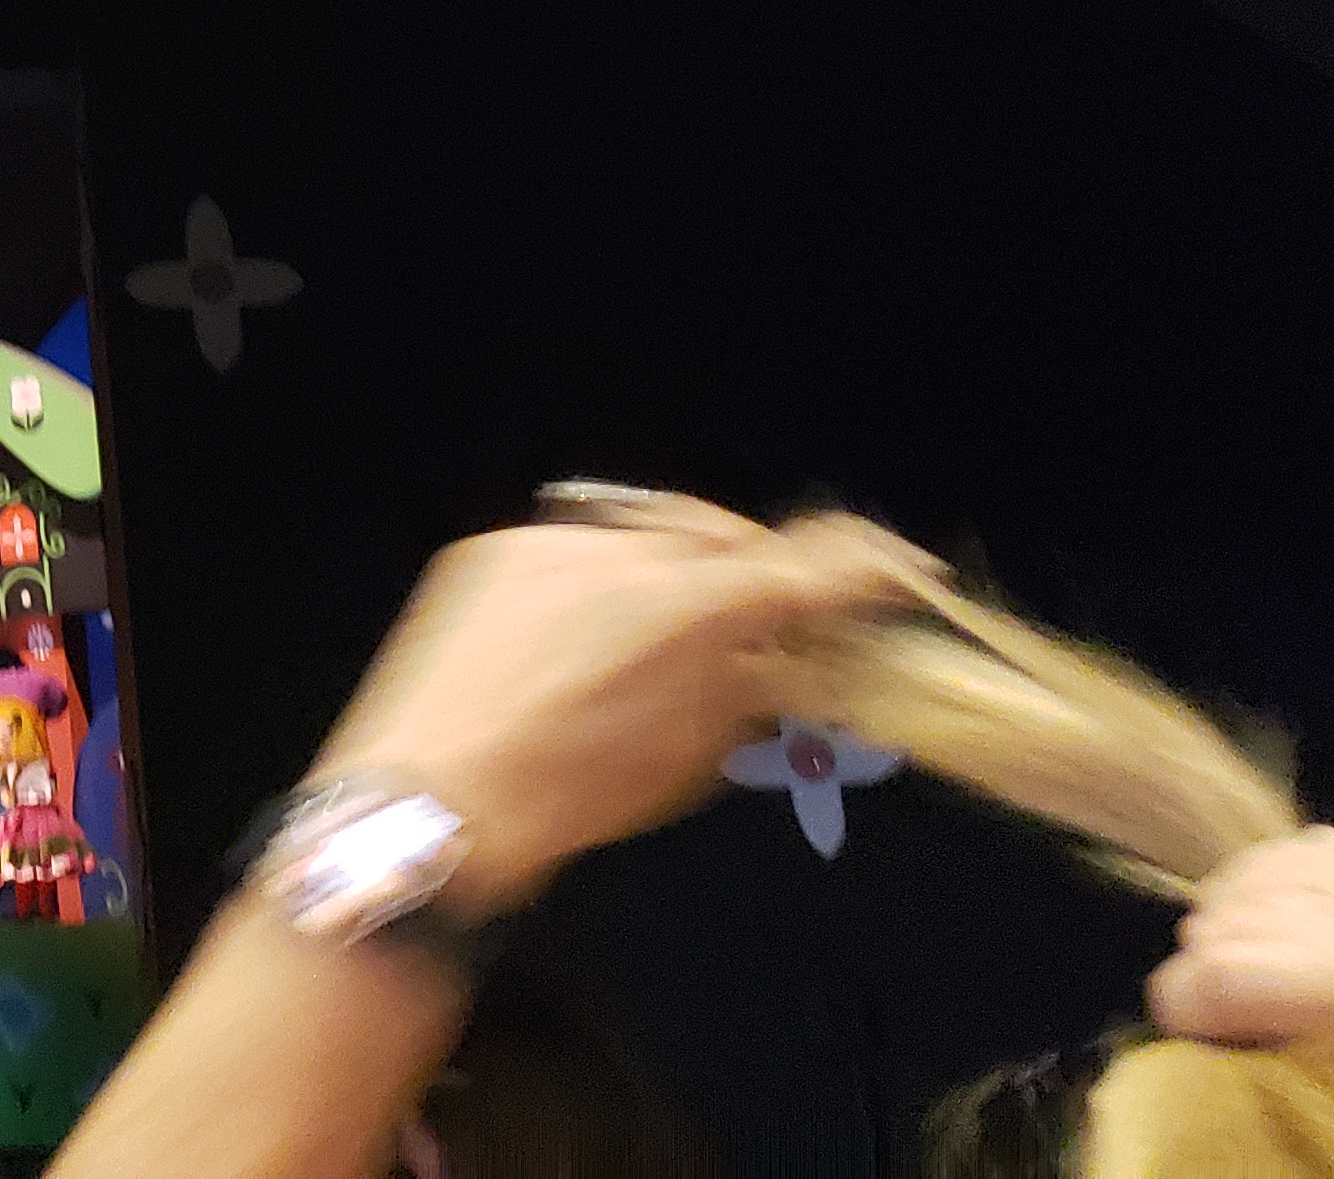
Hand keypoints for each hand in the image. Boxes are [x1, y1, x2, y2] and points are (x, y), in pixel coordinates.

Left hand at [319, 493, 931, 912]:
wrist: (435, 797)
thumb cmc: (570, 795)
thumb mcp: (693, 755)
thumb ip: (755, 690)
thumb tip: (792, 661)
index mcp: (690, 607)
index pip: (805, 564)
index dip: (862, 564)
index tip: (897, 566)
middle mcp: (625, 551)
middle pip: (724, 535)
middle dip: (753, 570)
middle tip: (765, 618)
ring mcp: (553, 540)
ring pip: (644, 535)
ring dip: (670, 574)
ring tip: (663, 635)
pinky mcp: (497, 547)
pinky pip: (571, 551)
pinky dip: (595, 583)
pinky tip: (585, 638)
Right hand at [1150, 828, 1333, 1119]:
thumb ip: (1298, 1064)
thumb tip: (1208, 1048)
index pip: (1223, 977)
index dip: (1181, 1008)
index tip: (1191, 1033)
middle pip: (1219, 929)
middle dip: (1201, 975)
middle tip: (1222, 1011)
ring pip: (1232, 886)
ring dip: (1219, 930)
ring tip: (1243, 968)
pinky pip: (1265, 857)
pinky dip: (1248, 892)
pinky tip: (1265, 924)